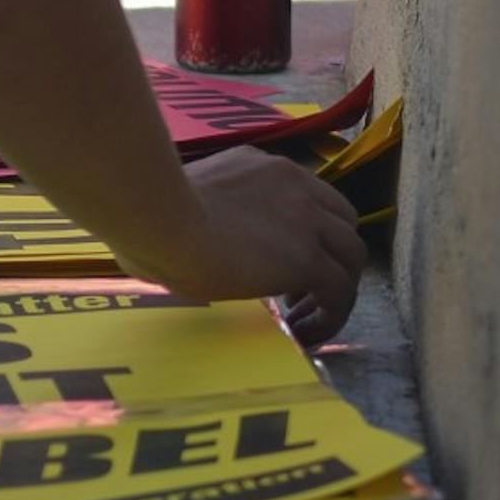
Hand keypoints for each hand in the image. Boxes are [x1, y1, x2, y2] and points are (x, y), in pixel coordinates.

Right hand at [117, 146, 366, 347]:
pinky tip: (305, 333)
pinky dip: (331, 316)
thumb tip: (157, 250)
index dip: (302, 231)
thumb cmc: (148, 211)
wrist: (160, 218)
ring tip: (304, 316)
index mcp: (259, 166)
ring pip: (351, 255)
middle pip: (341, 219)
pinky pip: (341, 292)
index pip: (305, 194)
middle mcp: (292, 183)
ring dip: (336, 286)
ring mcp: (306, 219)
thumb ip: (191, 214)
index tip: (276, 261)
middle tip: (297, 287)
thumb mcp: (180, 200)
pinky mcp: (308, 258)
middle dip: (329, 254)